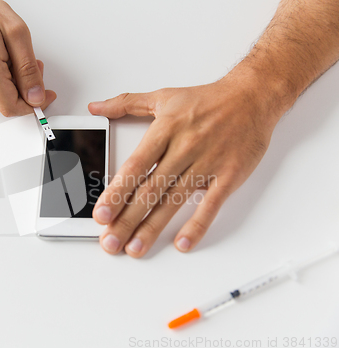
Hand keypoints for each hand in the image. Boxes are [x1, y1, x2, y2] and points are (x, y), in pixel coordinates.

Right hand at [0, 0, 55, 115]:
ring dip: (16, 85)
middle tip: (34, 66)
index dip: (32, 105)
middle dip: (26, 90)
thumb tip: (36, 97)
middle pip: (8, 103)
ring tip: (16, 59)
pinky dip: (4, 82)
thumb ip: (28, 70)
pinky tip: (4, 63)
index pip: (11, 106)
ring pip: (1, 98)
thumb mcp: (18, 34)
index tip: (45, 96)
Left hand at [88, 77, 280, 256]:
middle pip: (150, 190)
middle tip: (110, 242)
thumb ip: (126, 103)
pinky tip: (182, 243)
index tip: (101, 213)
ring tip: (135, 248)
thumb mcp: (162, 96)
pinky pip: (211, 204)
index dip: (116, 192)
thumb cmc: (207, 100)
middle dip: (127, 219)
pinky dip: (197, 225)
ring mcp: (207, 163)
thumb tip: (96, 108)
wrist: (252, 96)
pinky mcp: (229, 176)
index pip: (135, 166)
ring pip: (175, 201)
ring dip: (153, 228)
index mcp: (165, 130)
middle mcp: (184, 148)